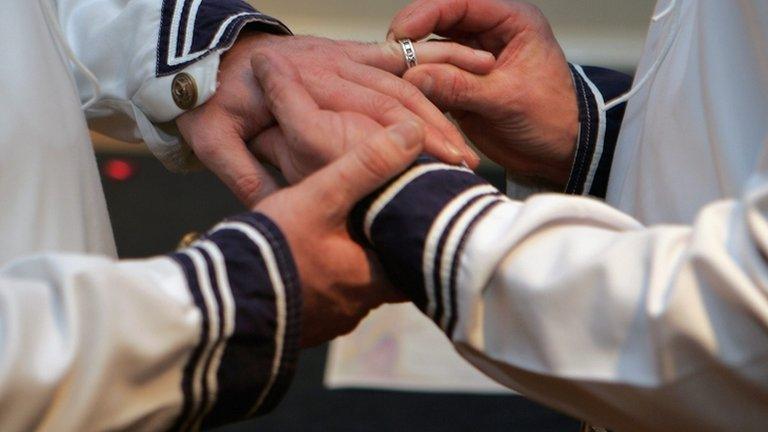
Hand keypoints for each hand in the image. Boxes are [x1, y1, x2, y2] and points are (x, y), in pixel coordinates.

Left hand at [176, 32, 492, 205]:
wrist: (206, 53)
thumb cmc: (210, 100)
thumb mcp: (214, 138)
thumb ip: (245, 173)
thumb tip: (280, 212)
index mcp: (304, 84)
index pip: (366, 111)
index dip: (404, 139)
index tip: (434, 166)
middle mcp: (330, 66)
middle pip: (395, 96)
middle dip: (434, 130)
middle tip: (464, 165)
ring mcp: (341, 56)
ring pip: (400, 80)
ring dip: (436, 111)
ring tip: (465, 144)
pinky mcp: (347, 53)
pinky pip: (393, 59)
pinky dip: (425, 71)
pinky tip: (459, 83)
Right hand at [254, 54, 423, 345]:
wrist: (219, 302)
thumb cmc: (274, 248)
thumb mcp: (321, 197)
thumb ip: (366, 164)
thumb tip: (412, 132)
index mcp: (373, 281)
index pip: (415, 261)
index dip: (414, 235)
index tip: (412, 215)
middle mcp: (357, 309)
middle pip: (384, 277)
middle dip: (377, 248)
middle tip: (373, 220)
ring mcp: (327, 322)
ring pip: (351, 289)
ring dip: (348, 265)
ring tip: (340, 234)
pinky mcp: (301, 327)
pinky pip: (322, 299)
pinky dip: (321, 280)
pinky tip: (306, 259)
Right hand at [389, 0, 578, 188]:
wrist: (560, 152)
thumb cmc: (553, 119)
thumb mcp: (507, 100)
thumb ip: (461, 86)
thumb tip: (415, 77)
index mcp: (511, 21)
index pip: (460, 2)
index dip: (426, 13)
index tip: (402, 32)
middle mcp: (487, 35)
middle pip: (437, 23)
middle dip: (413, 40)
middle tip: (392, 59)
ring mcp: (470, 61)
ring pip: (429, 52)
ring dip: (413, 67)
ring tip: (397, 83)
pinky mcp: (459, 86)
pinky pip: (430, 80)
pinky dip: (417, 89)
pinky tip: (405, 98)